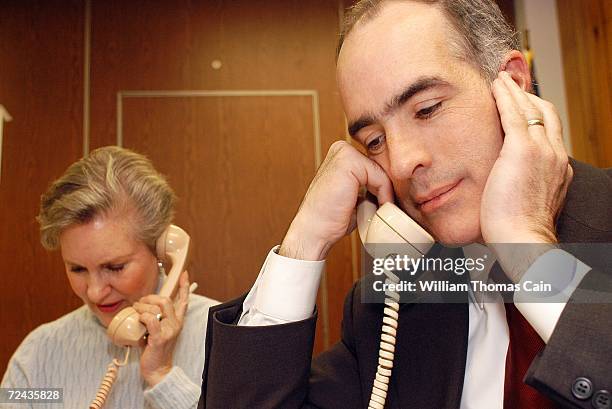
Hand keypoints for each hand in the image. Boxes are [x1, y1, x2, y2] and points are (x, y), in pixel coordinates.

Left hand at [132, 270, 189, 385]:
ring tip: (135, 312)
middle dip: (149, 298)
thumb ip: (155, 317)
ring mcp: (169, 331)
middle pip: (165, 300)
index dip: (184, 286)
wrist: (157, 369)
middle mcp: (175, 324)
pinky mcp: (160, 338)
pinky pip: (151, 320)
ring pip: (157, 308)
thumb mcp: (157, 330)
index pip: (183, 300)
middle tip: (139, 303)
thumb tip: (141, 306)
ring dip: (142, 307)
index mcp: (177, 321)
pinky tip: (139, 320)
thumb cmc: (154, 350)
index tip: (184, 274)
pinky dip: (142, 317)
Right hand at [281, 141, 393, 260]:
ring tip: (381, 211)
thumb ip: (369, 188)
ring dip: (386, 193)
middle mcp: (341, 149)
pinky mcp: (348, 161)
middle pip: (380, 167)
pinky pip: (380, 177)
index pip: (375, 166)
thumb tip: (393, 190)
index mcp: (342, 155)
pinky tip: (378, 208)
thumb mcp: (355, 197)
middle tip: (386, 209)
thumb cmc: (331, 219)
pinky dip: (384, 195)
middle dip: (386, 189)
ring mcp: (343, 152)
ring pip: (382, 172)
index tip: (387, 204)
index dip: (384, 187)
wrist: (314, 230)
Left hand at [481, 72, 571, 279]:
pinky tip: (495, 87)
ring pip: (530, 109)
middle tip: (512, 85)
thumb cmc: (519, 231)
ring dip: (515, 91)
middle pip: (545, 114)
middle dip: (528, 97)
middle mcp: (555, 155)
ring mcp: (541, 150)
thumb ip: (524, 188)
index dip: (536, 115)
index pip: (549, 132)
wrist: (523, 239)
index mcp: (559, 168)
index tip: (523, 106)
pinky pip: (512, 114)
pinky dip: (504, 97)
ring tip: (501, 80)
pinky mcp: (521, 149)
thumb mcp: (529, 203)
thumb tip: (508, 188)